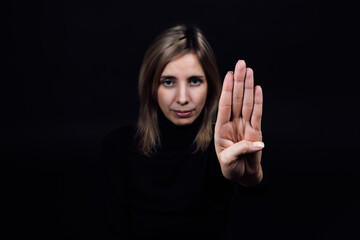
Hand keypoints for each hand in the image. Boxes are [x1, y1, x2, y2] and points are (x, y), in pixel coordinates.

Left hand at [215, 60, 263, 186]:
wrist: (242, 176)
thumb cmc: (231, 168)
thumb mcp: (228, 161)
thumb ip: (239, 150)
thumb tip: (258, 143)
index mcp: (221, 128)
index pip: (225, 104)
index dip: (227, 89)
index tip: (229, 74)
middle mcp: (233, 123)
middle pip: (237, 98)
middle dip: (239, 81)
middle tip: (241, 64)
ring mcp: (245, 126)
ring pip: (247, 102)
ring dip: (248, 87)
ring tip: (249, 71)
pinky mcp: (256, 132)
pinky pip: (258, 114)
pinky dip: (258, 101)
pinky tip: (258, 89)